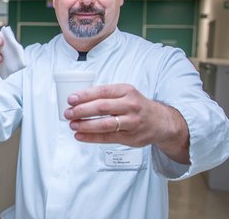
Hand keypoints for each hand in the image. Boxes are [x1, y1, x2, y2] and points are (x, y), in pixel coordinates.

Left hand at [65, 84, 188, 156]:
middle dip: (82, 110)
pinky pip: (108, 138)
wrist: (161, 121)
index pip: (102, 91)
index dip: (84, 95)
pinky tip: (80, 136)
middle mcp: (131, 105)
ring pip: (105, 124)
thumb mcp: (125, 94)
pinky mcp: (131, 137)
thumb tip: (78, 100)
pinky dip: (91, 137)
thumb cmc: (136, 106)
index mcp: (127, 91)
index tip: (71, 99)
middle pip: (102, 107)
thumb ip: (106, 96)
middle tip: (68, 113)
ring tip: (72, 125)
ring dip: (86, 125)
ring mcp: (132, 122)